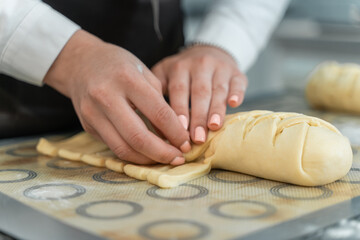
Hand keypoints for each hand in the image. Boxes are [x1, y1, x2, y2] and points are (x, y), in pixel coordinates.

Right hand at [44, 30, 190, 164]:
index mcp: (127, 79)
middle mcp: (106, 97)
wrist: (81, 63)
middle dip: (163, 153)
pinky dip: (133, 154)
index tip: (187, 144)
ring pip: (123, 148)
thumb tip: (175, 135)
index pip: (158, 113)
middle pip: (138, 137)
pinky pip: (113, 147)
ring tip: (165, 159)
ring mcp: (93, 113)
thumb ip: (159, 103)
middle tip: (179, 159)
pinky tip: (147, 153)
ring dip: (148, 159)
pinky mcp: (87, 125)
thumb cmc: (119, 65)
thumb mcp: (144, 73)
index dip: (176, 133)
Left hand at [152, 45, 246, 143]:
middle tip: (197, 138)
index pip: (179, 91)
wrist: (207, 53)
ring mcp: (220, 68)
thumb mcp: (165, 74)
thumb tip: (150, 123)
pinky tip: (234, 104)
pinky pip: (238, 83)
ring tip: (214, 127)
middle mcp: (200, 65)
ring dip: (217, 109)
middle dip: (198, 116)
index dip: (180, 110)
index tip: (180, 130)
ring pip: (218, 90)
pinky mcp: (236, 73)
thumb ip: (157, 93)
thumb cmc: (182, 72)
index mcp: (180, 68)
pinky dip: (237, 93)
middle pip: (200, 92)